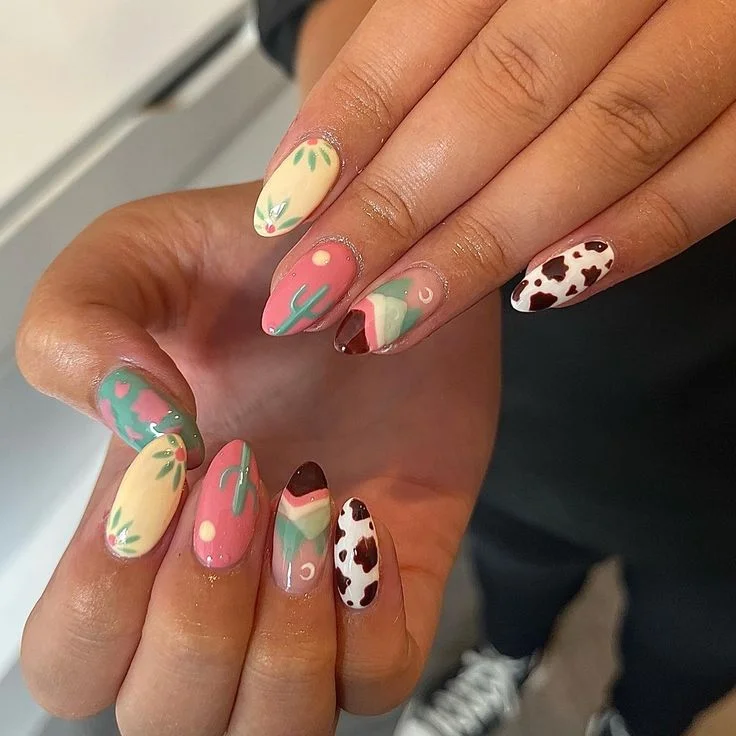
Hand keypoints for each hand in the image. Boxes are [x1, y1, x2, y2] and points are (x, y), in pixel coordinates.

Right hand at [17, 183, 497, 734]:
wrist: (379, 261)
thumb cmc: (253, 265)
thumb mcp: (139, 259)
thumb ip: (81, 328)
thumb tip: (136, 429)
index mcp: (141, 531)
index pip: (73, 662)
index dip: (104, 601)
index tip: (173, 474)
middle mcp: (222, 584)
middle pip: (169, 720)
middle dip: (200, 623)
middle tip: (243, 488)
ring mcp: (316, 594)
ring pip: (275, 729)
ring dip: (284, 639)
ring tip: (308, 502)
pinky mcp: (401, 580)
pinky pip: (378, 681)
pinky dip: (369, 629)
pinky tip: (363, 521)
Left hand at [254, 0, 735, 351]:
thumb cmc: (565, 0)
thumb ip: (425, 52)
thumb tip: (320, 170)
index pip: (424, 26)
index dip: (347, 125)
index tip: (283, 214)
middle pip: (504, 93)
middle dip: (400, 208)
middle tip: (319, 292)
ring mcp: (723, 25)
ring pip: (606, 140)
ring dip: (487, 243)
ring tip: (396, 317)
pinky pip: (714, 179)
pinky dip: (627, 240)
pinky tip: (536, 291)